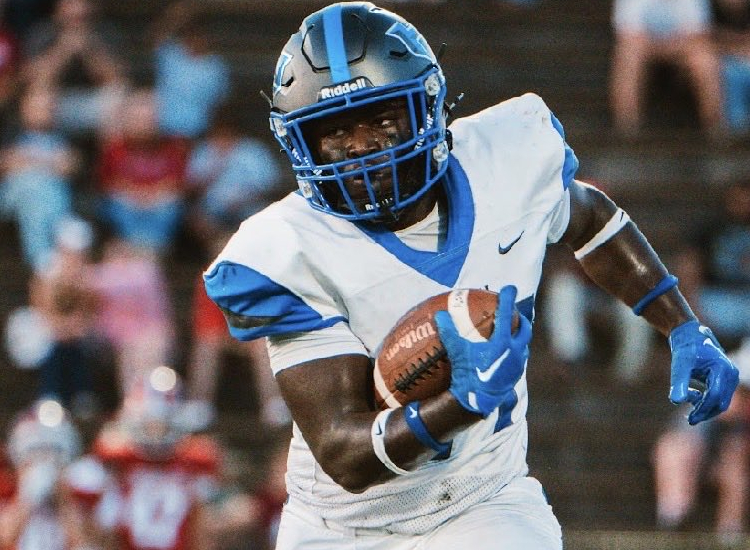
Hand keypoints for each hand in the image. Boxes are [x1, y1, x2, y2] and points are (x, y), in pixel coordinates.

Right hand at [435, 285, 531, 416]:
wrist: (478, 400)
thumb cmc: (468, 374)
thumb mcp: (457, 351)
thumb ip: (449, 332)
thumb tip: (440, 314)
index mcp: (502, 342)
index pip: (507, 314)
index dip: (508, 298)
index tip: (510, 287)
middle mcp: (515, 351)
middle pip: (524, 328)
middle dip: (521, 318)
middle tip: (515, 312)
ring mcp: (518, 364)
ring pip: (524, 344)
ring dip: (519, 336)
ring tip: (513, 332)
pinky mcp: (516, 375)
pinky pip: (520, 358)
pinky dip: (515, 351)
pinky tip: (507, 354)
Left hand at [669, 320, 738, 424]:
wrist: (691, 336)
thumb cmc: (685, 349)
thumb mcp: (679, 365)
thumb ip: (678, 382)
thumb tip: (675, 401)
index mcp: (722, 369)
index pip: (714, 395)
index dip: (703, 409)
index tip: (690, 418)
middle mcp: (731, 374)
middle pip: (721, 402)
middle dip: (705, 412)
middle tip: (689, 419)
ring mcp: (730, 378)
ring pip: (721, 401)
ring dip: (705, 408)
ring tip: (689, 408)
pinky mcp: (726, 380)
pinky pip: (719, 396)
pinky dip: (706, 401)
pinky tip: (692, 397)